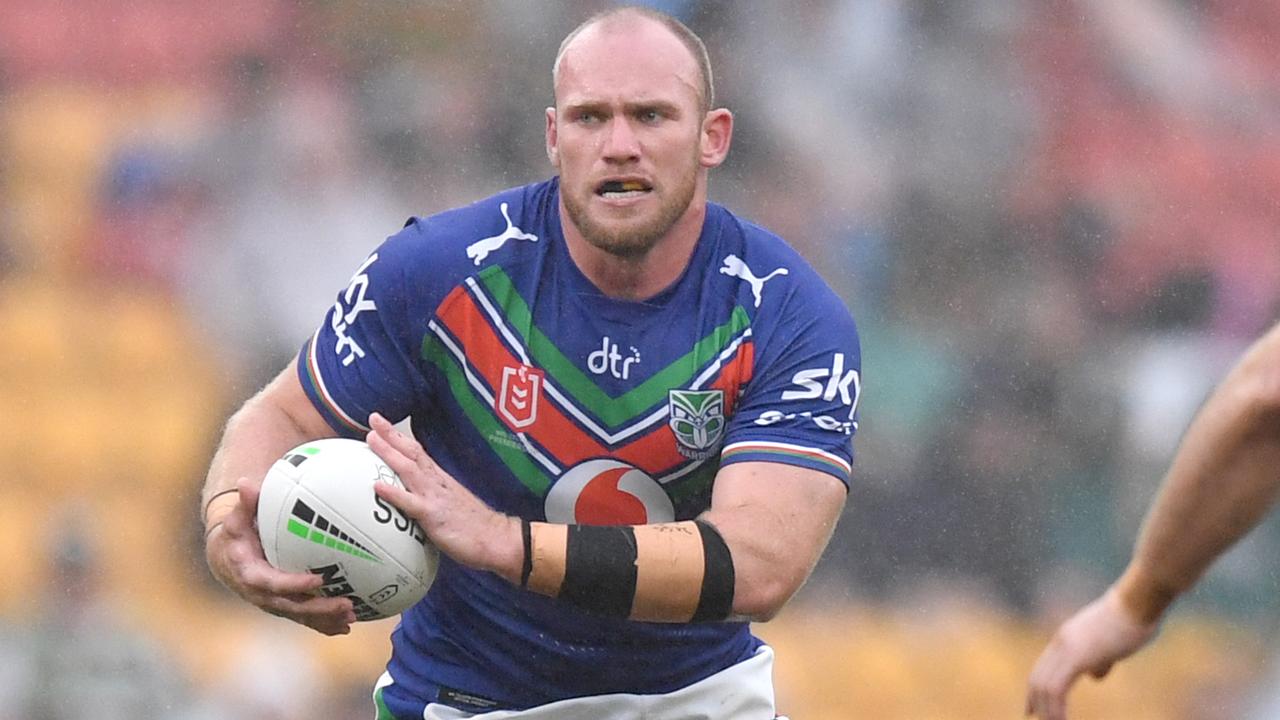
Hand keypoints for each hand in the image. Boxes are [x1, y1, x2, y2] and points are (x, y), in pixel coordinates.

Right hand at [204, 477, 356, 634]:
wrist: (227, 558)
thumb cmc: (236, 534)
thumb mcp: (237, 519)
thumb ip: (246, 504)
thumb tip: (246, 484)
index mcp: (250, 574)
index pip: (273, 583)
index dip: (294, 584)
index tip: (317, 579)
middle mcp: (262, 595)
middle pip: (292, 606)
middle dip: (318, 609)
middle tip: (346, 604)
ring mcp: (273, 603)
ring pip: (301, 615)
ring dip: (325, 619)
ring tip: (352, 616)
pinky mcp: (283, 607)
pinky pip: (304, 618)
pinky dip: (324, 624)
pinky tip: (347, 625)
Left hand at [366, 413, 521, 582]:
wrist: (497, 539)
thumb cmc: (476, 527)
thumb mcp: (452, 504)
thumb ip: (435, 498)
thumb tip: (418, 499)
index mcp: (440, 479)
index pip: (418, 453)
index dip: (401, 438)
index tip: (384, 425)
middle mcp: (436, 482)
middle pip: (412, 452)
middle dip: (392, 434)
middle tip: (374, 418)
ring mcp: (435, 496)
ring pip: (408, 469)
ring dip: (389, 452)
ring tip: (371, 439)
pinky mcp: (434, 515)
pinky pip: (410, 502)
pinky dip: (393, 492)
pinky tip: (377, 486)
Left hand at [1025, 588, 1159, 718]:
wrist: (1139, 601)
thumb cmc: (1133, 620)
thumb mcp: (1112, 644)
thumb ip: (1101, 660)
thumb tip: (1095, 675)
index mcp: (1067, 638)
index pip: (1042, 668)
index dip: (1035, 690)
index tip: (1031, 708)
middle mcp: (1061, 642)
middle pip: (1038, 677)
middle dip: (1035, 702)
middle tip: (1034, 719)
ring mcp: (1067, 648)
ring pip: (1044, 686)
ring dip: (1047, 711)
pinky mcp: (1077, 656)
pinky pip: (1057, 688)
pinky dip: (1056, 708)